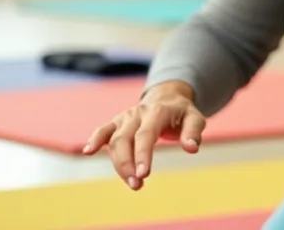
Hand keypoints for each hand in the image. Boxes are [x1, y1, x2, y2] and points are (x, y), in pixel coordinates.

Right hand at [82, 80, 205, 189]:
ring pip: (113, 141)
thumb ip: (193, 133)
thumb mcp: (195, 118)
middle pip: (124, 139)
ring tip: (133, 184)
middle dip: (127, 164)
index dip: (143, 155)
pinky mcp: (116, 123)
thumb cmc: (181, 112)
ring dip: (118, 164)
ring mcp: (124, 118)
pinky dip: (94, 140)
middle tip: (137, 185)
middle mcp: (137, 113)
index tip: (144, 175)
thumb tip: (191, 149)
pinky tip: (88, 152)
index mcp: (156, 112)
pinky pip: (103, 130)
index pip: (146, 134)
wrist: (167, 97)